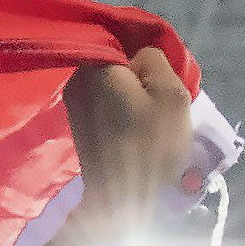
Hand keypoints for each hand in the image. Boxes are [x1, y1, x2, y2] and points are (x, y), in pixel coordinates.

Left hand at [59, 42, 193, 245]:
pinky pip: (106, 110)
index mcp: (96, 67)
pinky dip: (123, 116)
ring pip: (112, 89)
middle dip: (140, 77)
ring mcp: (74, 110)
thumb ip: (156, 59)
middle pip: (116, 66)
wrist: (121, 204)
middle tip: (163, 100)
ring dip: (133, 98)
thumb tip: (140, 57)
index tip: (164, 75)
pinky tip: (139, 133)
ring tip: (154, 120)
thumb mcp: (170, 91)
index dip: (147, 55)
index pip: (123, 41)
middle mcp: (77, 83)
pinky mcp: (80, 133)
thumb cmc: (150, 145)